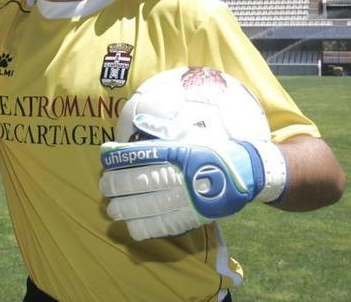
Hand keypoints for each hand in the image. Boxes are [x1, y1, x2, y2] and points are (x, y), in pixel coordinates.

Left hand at [99, 124, 285, 239]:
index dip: (118, 157)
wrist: (246, 173)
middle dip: (115, 185)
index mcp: (178, 152)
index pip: (140, 155)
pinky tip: (130, 225)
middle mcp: (180, 175)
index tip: (106, 157)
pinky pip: (162, 226)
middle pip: (138, 182)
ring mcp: (186, 198)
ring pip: (146, 207)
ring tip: (112, 208)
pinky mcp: (193, 217)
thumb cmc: (212, 149)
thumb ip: (162, 129)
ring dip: (124, 209)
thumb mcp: (190, 132)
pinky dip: (143, 228)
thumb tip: (137, 122)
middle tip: (104, 186)